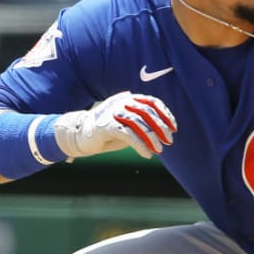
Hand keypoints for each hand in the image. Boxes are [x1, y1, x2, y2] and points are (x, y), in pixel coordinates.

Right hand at [53, 91, 175, 158]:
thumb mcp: (129, 125)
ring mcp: (113, 112)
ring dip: (152, 138)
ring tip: (159, 149)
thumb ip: (143, 124)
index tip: (174, 127)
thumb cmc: (108, 131)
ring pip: (139, 123)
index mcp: (128, 99)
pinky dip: (140, 145)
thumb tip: (164, 133)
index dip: (165, 114)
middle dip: (161, 127)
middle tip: (169, 140)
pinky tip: (147, 154)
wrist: (80, 135)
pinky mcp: (107, 125)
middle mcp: (121, 102)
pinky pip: (128, 134)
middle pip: (147, 112)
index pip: (152, 102)